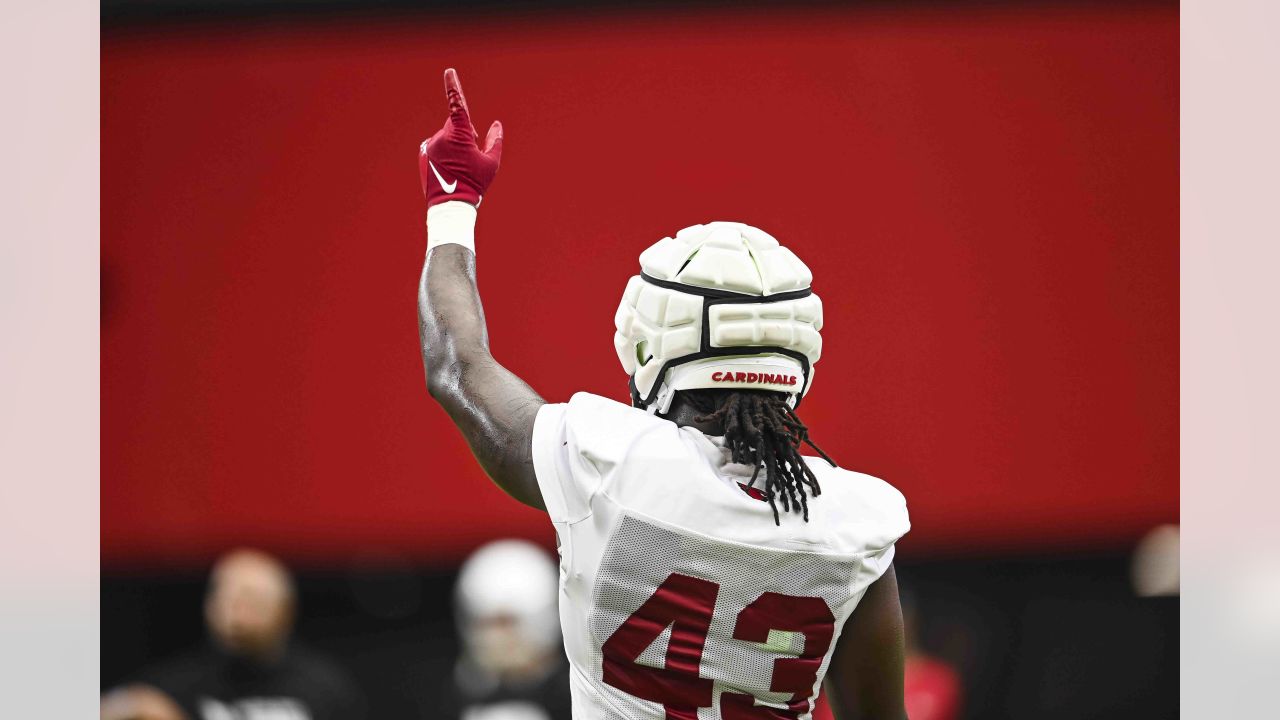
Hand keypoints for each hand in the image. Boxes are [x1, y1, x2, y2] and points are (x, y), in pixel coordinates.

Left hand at [419, 68, 502, 207]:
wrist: (450, 205)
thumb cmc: (474, 184)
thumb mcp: (491, 162)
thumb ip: (495, 140)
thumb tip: (496, 124)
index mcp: (459, 135)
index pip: (457, 105)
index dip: (454, 87)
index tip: (449, 72)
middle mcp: (441, 136)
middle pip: (455, 125)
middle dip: (465, 134)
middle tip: (472, 156)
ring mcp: (430, 145)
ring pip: (446, 137)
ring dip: (454, 146)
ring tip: (460, 168)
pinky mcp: (423, 154)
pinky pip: (436, 147)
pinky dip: (444, 154)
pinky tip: (449, 171)